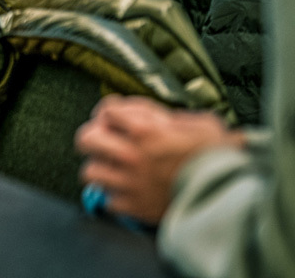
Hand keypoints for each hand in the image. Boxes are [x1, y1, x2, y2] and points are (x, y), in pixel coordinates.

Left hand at [74, 95, 245, 223]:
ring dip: (101, 167)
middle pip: (85, 138)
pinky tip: (127, 190)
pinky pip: (107, 200)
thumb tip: (145, 114)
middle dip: (95, 136)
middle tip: (105, 140)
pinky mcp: (134, 207)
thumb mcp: (198, 121)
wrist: (230, 194)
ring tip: (114, 167)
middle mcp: (131, 155)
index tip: (114, 118)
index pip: (106, 109)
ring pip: (90, 171)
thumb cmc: (218, 157)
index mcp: (145, 130)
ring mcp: (130, 182)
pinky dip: (114, 196)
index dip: (111, 112)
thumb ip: (165, 115)